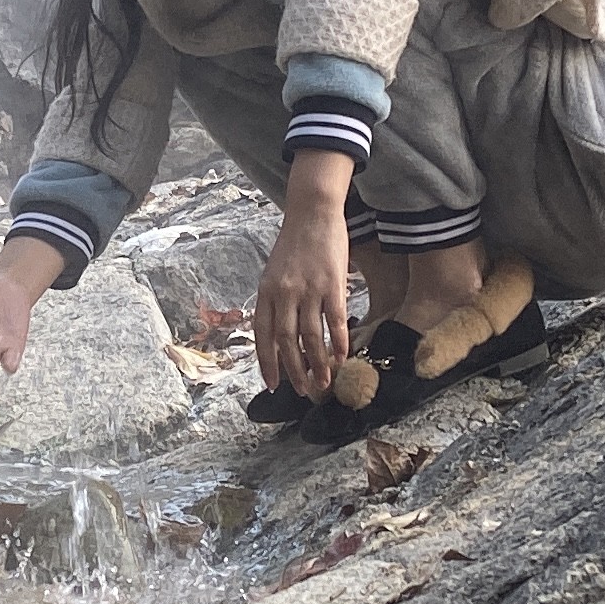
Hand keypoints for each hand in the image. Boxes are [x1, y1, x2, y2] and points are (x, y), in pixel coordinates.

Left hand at [255, 179, 355, 397]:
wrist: (313, 212)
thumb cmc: (294, 244)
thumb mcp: (273, 273)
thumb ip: (273, 301)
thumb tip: (276, 334)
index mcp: (266, 292)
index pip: (262, 335)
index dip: (267, 362)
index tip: (271, 384)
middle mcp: (284, 293)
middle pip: (286, 341)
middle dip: (294, 371)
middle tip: (302, 391)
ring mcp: (308, 289)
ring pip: (311, 336)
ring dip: (317, 364)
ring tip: (323, 382)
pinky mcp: (332, 284)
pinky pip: (335, 321)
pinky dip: (339, 343)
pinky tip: (343, 358)